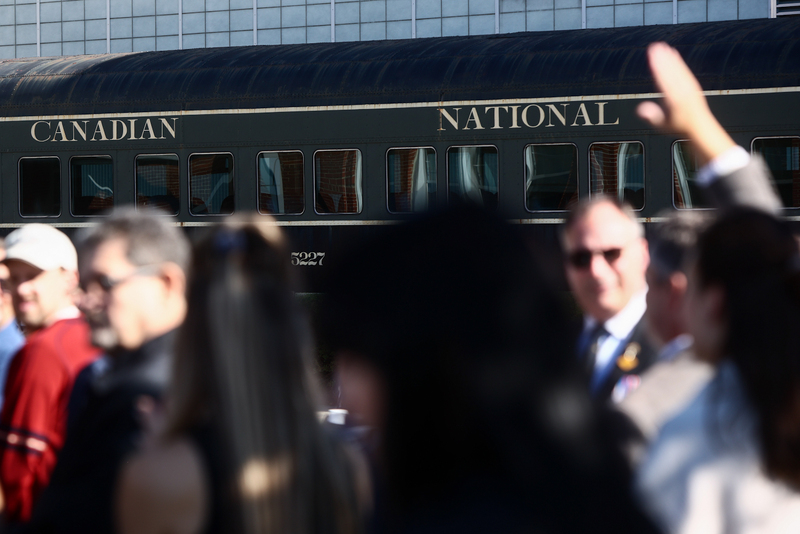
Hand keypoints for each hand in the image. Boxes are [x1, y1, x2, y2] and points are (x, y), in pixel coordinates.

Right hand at [636, 42, 735, 164]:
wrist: (700, 126)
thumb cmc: (679, 126)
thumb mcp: (662, 125)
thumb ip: (652, 116)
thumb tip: (640, 110)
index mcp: (675, 99)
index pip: (664, 80)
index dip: (658, 67)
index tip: (652, 57)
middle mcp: (683, 90)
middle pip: (671, 71)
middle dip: (662, 58)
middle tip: (654, 47)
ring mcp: (689, 86)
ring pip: (678, 68)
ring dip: (669, 56)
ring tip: (661, 46)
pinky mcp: (692, 84)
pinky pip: (684, 69)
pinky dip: (678, 60)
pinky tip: (674, 53)